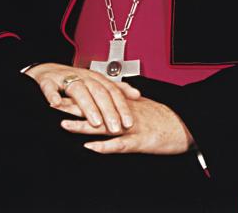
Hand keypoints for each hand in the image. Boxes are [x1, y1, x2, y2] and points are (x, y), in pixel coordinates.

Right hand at [24, 63, 140, 133]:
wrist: (45, 71)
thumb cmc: (72, 79)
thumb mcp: (95, 82)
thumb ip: (115, 88)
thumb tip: (137, 94)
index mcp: (95, 78)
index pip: (112, 91)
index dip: (121, 106)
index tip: (129, 122)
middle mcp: (82, 77)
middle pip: (98, 92)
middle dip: (108, 111)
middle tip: (115, 128)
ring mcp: (64, 78)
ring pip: (78, 90)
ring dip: (87, 106)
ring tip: (95, 121)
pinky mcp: (47, 81)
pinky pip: (50, 87)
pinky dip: (53, 95)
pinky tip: (56, 104)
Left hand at [60, 95, 194, 154]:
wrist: (186, 124)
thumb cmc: (163, 118)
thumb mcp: (140, 108)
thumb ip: (122, 106)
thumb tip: (107, 105)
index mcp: (123, 104)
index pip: (97, 97)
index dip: (78, 95)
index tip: (59, 91)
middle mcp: (124, 112)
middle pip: (96, 108)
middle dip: (73, 107)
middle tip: (52, 103)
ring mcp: (131, 127)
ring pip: (103, 125)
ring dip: (83, 125)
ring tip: (64, 124)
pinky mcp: (140, 141)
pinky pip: (120, 145)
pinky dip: (105, 146)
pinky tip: (91, 147)